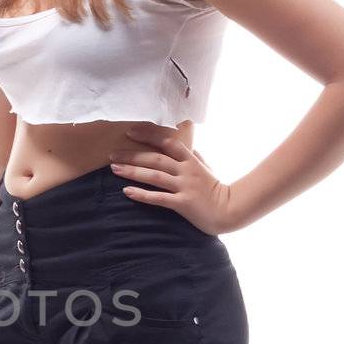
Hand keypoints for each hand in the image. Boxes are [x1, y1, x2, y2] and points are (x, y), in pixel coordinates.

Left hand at [109, 126, 233, 235]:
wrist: (230, 211)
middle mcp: (186, 171)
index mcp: (191, 160)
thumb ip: (195, 157)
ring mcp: (185, 187)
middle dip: (133, 155)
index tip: (130, 132)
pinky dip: (142, 194)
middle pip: (156, 158)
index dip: (148, 135)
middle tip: (113, 154)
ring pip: (155, 176)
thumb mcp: (207, 168)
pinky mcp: (183, 204)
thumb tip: (188, 146)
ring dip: (133, 171)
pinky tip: (127, 191)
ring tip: (115, 168)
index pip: (168, 142)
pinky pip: (159, 198)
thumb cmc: (217, 189)